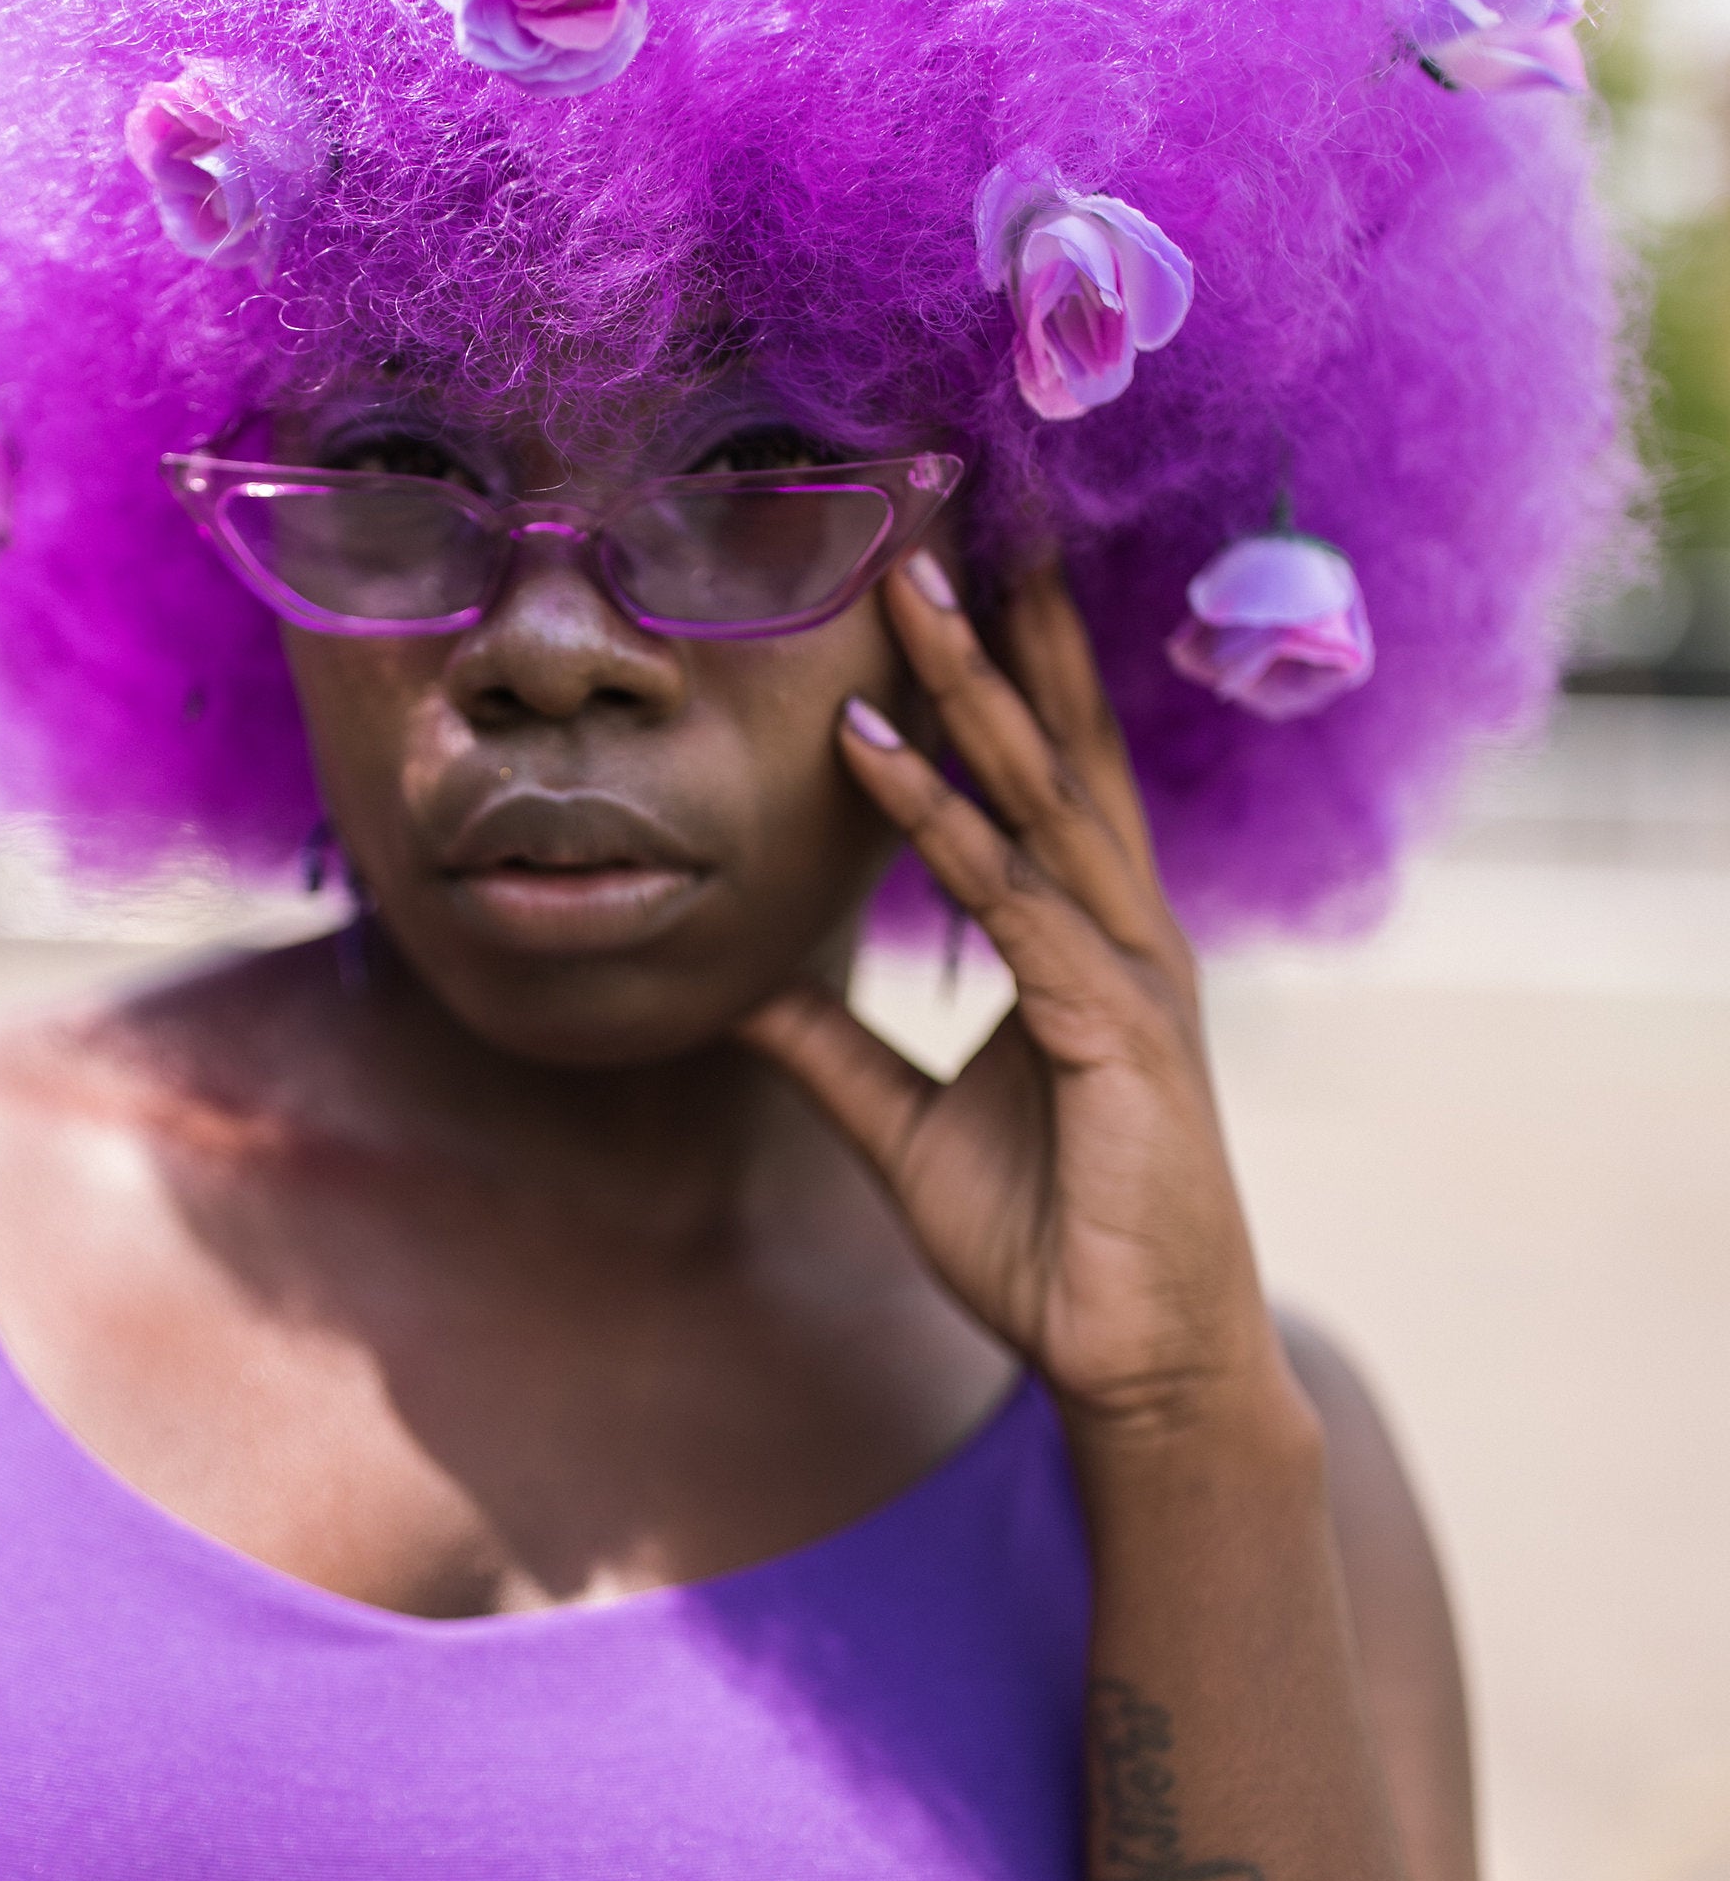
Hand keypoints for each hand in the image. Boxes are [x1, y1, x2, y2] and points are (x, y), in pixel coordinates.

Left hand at [742, 555, 1281, 1435]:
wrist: (1135, 1364)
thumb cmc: (1047, 1248)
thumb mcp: (906, 1131)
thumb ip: (836, 1053)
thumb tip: (745, 991)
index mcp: (1086, 948)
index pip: (1045, 782)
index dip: (1005, 677)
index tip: (957, 577)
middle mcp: (1122, 938)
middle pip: (1058, 753)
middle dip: (1005, 636)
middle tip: (951, 515)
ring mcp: (1130, 976)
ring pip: (1041, 801)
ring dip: (972, 690)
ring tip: (913, 589)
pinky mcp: (1117, 1031)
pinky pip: (1015, 905)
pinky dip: (944, 827)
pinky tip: (876, 760)